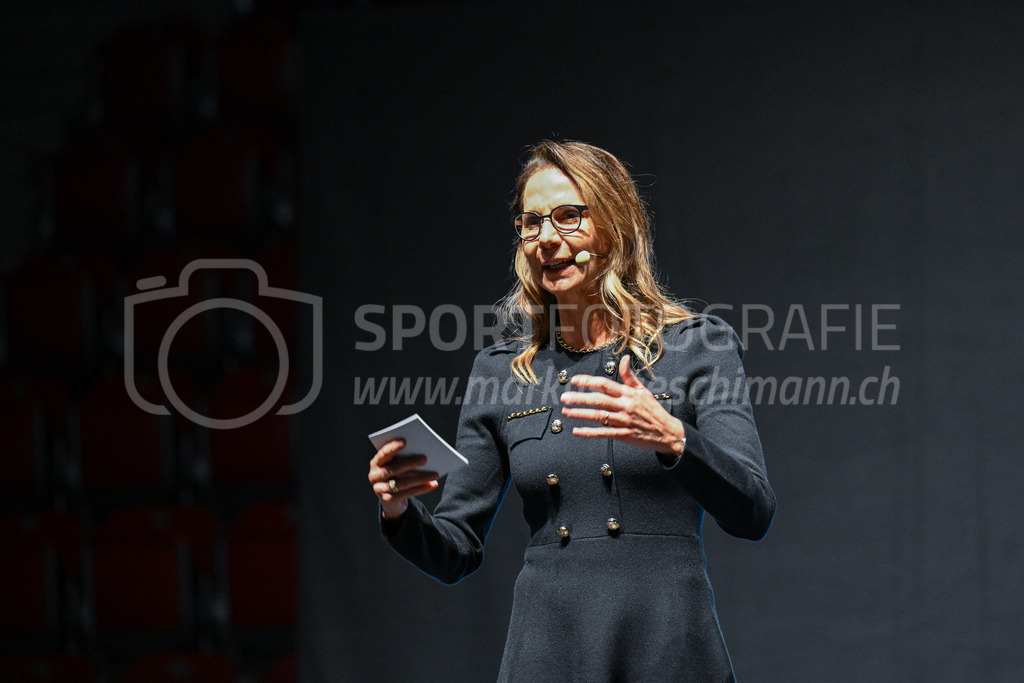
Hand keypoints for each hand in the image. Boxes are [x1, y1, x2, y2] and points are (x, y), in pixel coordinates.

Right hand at [368, 439, 438, 518]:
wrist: (391, 498)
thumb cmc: (397, 474)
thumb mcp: (397, 464)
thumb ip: (404, 457)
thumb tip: (422, 451)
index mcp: (376, 462)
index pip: (383, 454)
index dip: (393, 447)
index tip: (404, 441)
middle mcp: (375, 475)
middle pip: (393, 469)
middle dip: (410, 463)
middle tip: (425, 459)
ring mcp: (380, 489)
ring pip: (402, 483)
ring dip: (420, 478)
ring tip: (435, 474)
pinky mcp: (388, 500)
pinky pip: (407, 493)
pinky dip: (422, 488)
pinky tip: (433, 484)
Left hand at [560, 355, 685, 455]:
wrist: (667, 432)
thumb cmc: (653, 410)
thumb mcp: (643, 390)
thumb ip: (629, 376)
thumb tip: (624, 358)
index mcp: (628, 393)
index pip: (605, 384)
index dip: (588, 381)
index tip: (575, 380)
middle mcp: (625, 406)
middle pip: (598, 400)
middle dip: (579, 398)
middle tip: (564, 397)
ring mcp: (624, 421)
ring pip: (598, 416)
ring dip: (580, 414)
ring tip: (566, 411)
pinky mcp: (624, 435)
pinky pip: (603, 433)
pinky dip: (589, 433)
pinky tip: (577, 431)